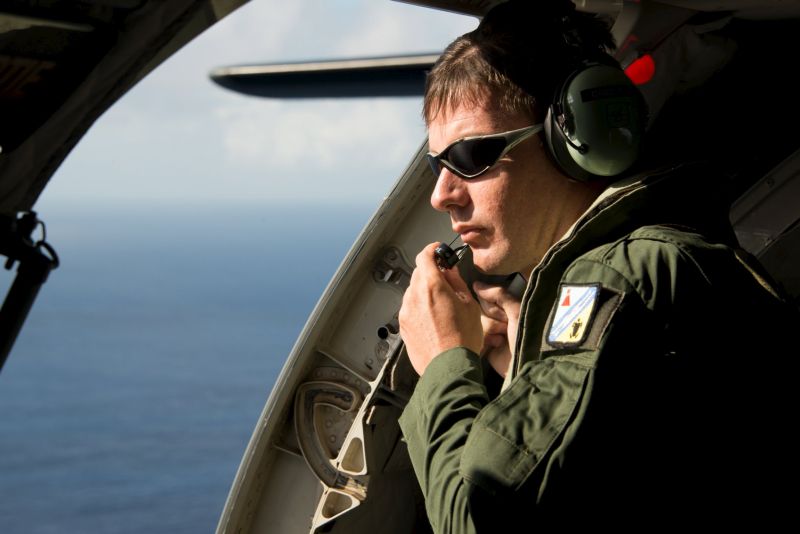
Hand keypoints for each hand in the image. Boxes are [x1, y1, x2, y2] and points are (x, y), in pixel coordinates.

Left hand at [399, 243, 482, 374]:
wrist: (448, 367)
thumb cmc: (462, 339)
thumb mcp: (469, 305)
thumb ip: (456, 282)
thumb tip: (450, 270)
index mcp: (432, 286)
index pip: (424, 256)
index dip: (432, 250)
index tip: (438, 252)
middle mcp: (414, 296)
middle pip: (418, 273)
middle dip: (431, 272)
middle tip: (445, 280)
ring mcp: (406, 311)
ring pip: (413, 291)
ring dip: (424, 291)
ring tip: (441, 305)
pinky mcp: (403, 325)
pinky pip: (410, 307)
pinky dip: (419, 306)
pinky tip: (433, 319)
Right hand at [473, 281, 521, 377]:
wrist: (526, 367)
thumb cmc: (526, 336)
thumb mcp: (517, 312)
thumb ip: (500, 295)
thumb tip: (477, 285)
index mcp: (510, 307)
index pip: (489, 296)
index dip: (493, 304)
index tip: (502, 313)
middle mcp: (501, 317)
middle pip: (480, 309)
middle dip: (492, 319)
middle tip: (506, 328)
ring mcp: (493, 332)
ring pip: (477, 323)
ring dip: (489, 331)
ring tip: (501, 341)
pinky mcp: (486, 346)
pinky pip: (474, 337)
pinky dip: (483, 341)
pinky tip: (493, 347)